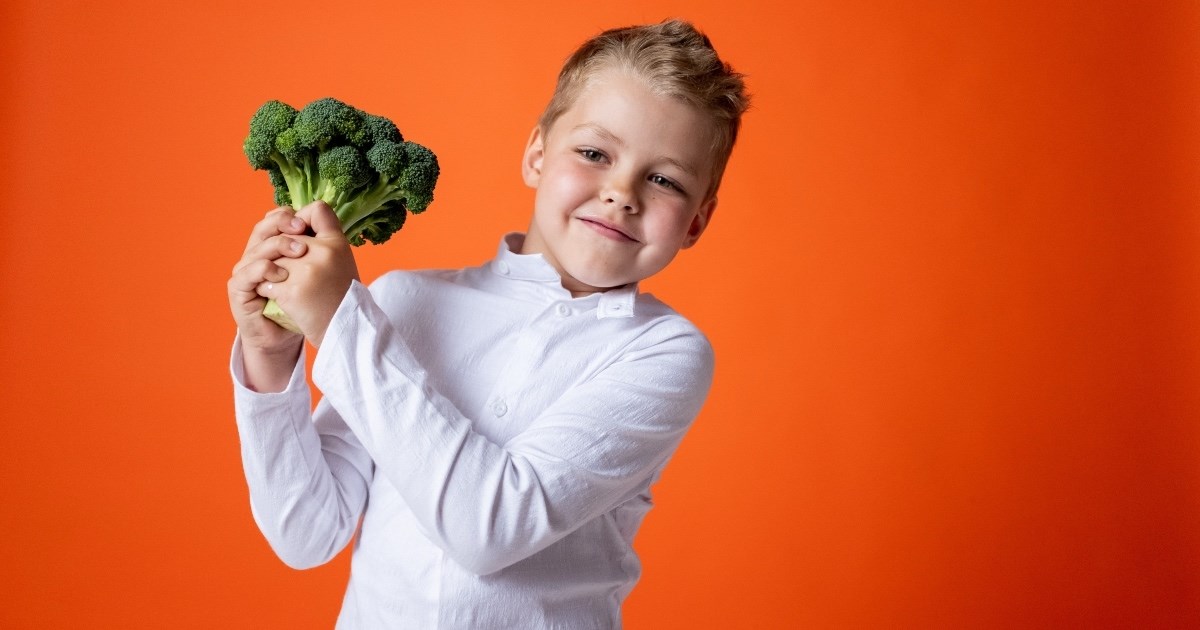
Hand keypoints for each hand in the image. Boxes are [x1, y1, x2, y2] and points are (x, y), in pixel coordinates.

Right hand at [228, 206, 309, 390]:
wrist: (283, 335)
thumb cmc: (301, 304)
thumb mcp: (314, 274)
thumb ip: (318, 251)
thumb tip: (332, 228)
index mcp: (273, 245)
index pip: (276, 219)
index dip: (290, 216)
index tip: (308, 222)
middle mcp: (256, 253)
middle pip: (264, 227)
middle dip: (283, 224)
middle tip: (303, 230)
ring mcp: (245, 269)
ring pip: (258, 247)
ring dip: (279, 246)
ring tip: (300, 253)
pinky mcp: (238, 288)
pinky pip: (248, 272)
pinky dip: (265, 269)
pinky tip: (282, 275)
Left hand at [272, 201, 358, 346]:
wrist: (345, 330)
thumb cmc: (341, 296)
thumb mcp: (342, 262)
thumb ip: (324, 241)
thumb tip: (296, 221)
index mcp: (338, 243)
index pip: (318, 209)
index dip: (302, 218)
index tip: (298, 233)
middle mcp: (324, 252)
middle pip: (286, 237)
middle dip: (279, 252)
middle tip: (281, 267)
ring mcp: (307, 270)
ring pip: (273, 259)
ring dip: (271, 273)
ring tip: (278, 284)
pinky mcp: (292, 290)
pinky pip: (267, 282)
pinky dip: (267, 291)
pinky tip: (275, 298)